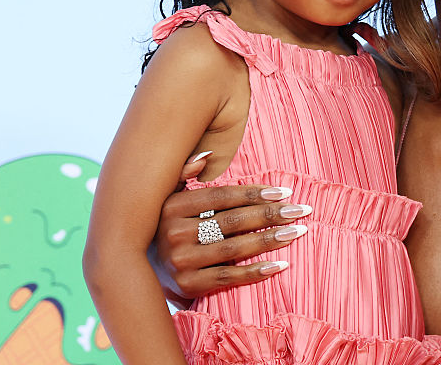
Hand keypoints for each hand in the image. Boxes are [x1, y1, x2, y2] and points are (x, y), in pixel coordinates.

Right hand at [150, 153, 311, 307]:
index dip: (254, 194)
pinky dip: (256, 271)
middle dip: (270, 214)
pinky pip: (229, 277)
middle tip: (300, 210)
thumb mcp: (168, 199)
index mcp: (171, 207)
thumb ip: (185, 174)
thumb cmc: (166, 228)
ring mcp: (180, 262)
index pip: (221, 197)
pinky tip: (281, 264)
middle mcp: (173, 233)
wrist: (140, 273)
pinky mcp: (188, 286)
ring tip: (297, 232)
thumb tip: (208, 155)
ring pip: (234, 248)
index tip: (284, 192)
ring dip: (270, 239)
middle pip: (232, 221)